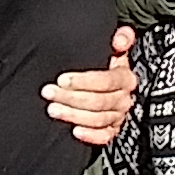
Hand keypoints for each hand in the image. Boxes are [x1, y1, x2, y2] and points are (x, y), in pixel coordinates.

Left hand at [40, 26, 139, 148]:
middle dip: (71, 98)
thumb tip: (120, 39)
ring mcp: (119, 116)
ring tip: (52, 110)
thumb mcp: (112, 47)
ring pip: (99, 119)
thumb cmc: (105, 62)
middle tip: (48, 93)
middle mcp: (124, 98)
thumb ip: (120, 37)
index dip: (84, 81)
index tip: (61, 79)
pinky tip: (74, 131)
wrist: (108, 83)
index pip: (107, 81)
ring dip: (74, 115)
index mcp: (125, 77)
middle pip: (100, 101)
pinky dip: (91, 136)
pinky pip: (105, 136)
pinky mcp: (112, 130)